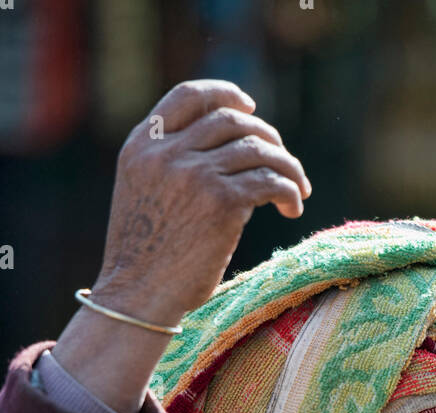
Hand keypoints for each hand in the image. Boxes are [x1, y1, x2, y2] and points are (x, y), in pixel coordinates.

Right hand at [91, 79, 311, 327]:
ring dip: (287, 166)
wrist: (136, 296)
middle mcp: (167, 153)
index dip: (225, 94)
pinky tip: (292, 209)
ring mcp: (195, 175)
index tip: (250, 107)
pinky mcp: (222, 203)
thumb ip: (169, 163)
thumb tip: (226, 150)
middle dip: (267, 136)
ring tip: (299, 188)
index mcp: (142, 145)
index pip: (189, 96)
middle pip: (232, 120)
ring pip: (258, 149)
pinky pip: (270, 182)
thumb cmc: (143, 257)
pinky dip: (290, 191)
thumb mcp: (142, 193)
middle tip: (283, 161)